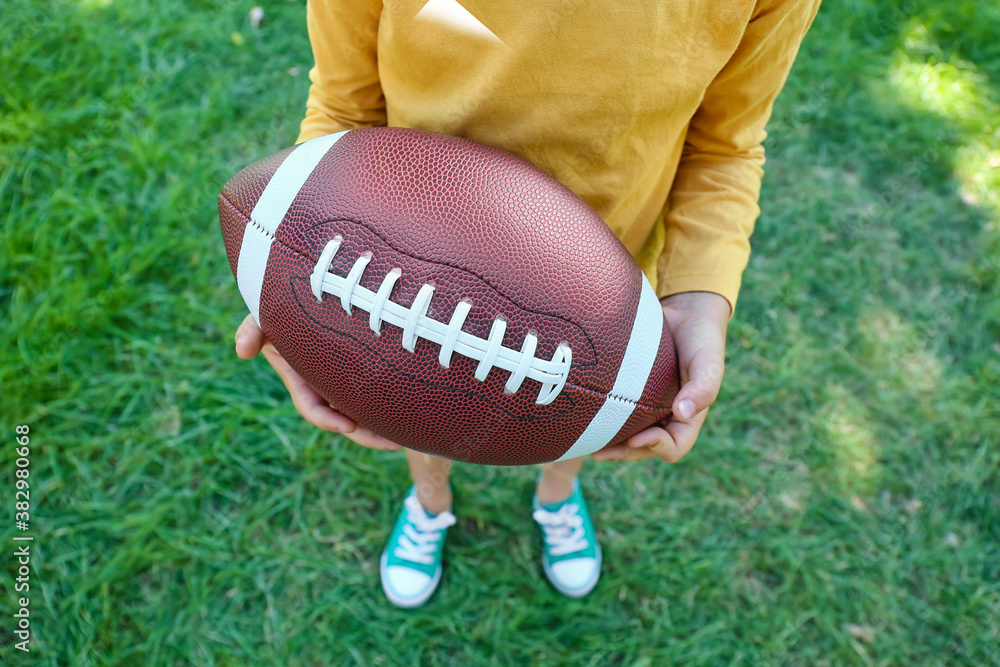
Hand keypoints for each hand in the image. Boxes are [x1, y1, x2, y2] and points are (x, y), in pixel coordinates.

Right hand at [234, 314, 401, 450]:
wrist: (308, 290)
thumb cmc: (282, 304)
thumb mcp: (262, 316)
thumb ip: (251, 330)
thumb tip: (241, 351)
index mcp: (302, 377)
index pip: (313, 408)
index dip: (328, 420)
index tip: (349, 426)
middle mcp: (324, 382)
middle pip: (346, 418)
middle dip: (368, 434)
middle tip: (395, 443)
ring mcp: (344, 377)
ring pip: (366, 408)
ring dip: (386, 423)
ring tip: (412, 435)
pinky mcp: (364, 366)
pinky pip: (377, 389)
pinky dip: (392, 400)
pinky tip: (415, 408)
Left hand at [591, 291, 728, 462]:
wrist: (685, 313)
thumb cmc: (702, 339)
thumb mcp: (709, 361)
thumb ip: (702, 387)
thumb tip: (682, 414)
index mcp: (688, 418)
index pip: (674, 446)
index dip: (656, 447)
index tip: (636, 439)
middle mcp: (665, 417)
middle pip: (644, 448)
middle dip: (623, 452)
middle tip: (598, 452)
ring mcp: (647, 406)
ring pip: (626, 434)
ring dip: (609, 442)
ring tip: (586, 442)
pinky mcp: (629, 391)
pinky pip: (616, 411)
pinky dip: (602, 417)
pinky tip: (583, 414)